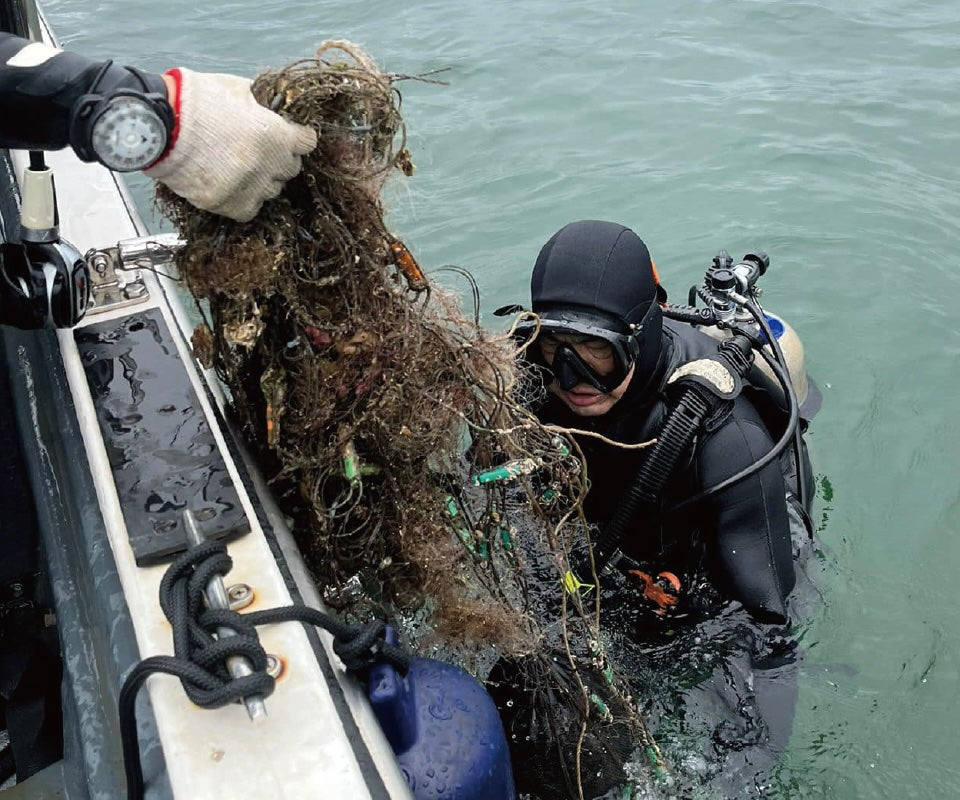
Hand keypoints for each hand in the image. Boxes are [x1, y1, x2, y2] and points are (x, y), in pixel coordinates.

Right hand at [144, 68, 316, 221]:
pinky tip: (234, 186)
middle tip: (262, 150)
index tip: (291, 135)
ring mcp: (247, 188)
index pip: (307, 143)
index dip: (298, 136)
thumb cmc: (198, 98)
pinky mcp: (225, 203)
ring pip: (271, 191)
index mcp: (275, 134)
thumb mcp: (238, 89)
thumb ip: (263, 103)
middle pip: (290, 169)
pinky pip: (249, 209)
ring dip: (262, 179)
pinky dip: (245, 199)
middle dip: (280, 158)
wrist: (158, 122)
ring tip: (243, 167)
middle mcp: (267, 165)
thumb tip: (275, 108)